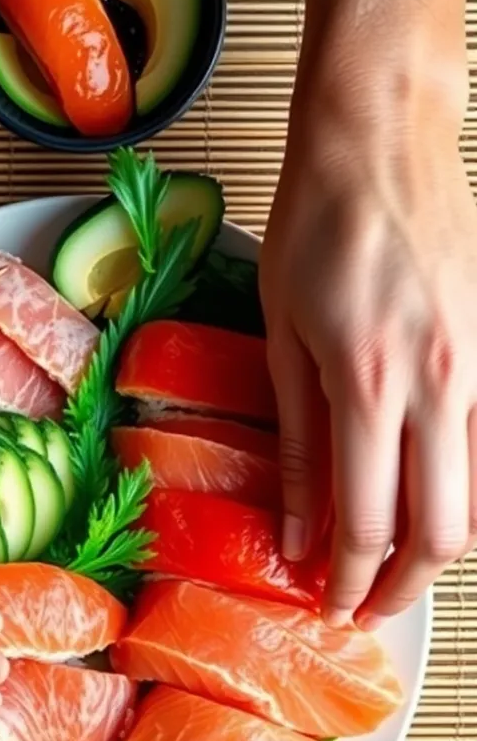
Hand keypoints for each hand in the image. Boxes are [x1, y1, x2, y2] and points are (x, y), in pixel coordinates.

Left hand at [261, 80, 476, 628]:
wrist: (381, 135)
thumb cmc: (317, 224)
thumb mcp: (283, 337)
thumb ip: (296, 444)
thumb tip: (298, 531)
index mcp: (370, 383)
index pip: (368, 524)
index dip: (349, 582)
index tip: (331, 605)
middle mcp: (441, 384)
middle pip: (443, 531)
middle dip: (404, 587)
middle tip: (369, 605)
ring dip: (439, 545)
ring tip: (397, 562)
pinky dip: (466, 489)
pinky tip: (432, 495)